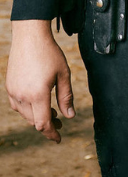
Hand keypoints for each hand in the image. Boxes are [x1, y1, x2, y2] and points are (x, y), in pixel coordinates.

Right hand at [6, 19, 74, 143]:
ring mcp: (13, 92)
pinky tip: (38, 102)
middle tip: (60, 122)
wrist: (29, 37)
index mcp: (38, 94)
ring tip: (52, 112)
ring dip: (37, 117)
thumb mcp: (64, 74)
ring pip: (25, 114)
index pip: (43, 123)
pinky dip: (28, 109)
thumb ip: (66, 97)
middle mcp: (22, 96)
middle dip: (47, 125)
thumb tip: (69, 116)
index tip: (58, 139)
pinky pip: (18, 105)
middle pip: (33, 121)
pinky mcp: (9, 87)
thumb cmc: (50, 54)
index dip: (51, 133)